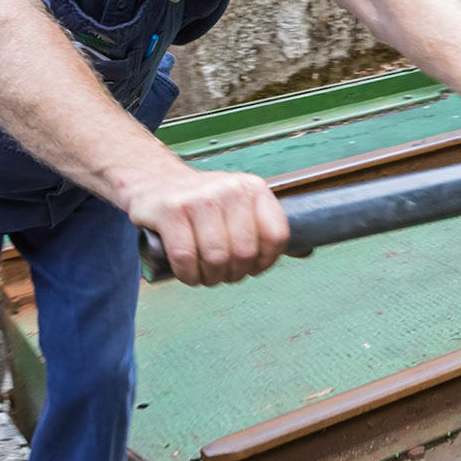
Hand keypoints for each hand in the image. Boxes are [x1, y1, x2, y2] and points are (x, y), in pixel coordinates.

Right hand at [130, 167, 288, 286]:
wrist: (154, 182)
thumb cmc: (202, 203)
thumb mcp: (240, 206)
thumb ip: (267, 228)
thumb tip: (306, 253)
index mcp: (253, 189)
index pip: (276, 236)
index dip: (266, 262)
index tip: (252, 268)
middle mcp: (230, 189)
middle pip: (245, 253)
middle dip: (234, 274)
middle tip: (222, 274)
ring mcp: (199, 198)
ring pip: (216, 258)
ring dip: (210, 278)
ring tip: (205, 275)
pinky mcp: (171, 210)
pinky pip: (186, 257)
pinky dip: (188, 275)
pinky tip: (188, 273)